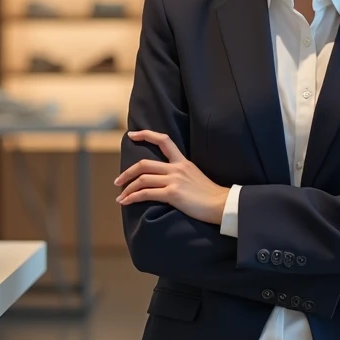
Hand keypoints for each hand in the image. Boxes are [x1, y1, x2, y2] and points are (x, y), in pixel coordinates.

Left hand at [115, 129, 229, 224]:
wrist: (222, 205)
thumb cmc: (211, 195)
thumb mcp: (196, 176)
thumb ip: (181, 174)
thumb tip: (167, 180)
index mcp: (183, 162)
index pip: (164, 140)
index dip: (146, 135)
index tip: (132, 135)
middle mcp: (177, 168)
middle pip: (144, 164)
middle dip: (127, 172)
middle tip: (118, 181)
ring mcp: (174, 180)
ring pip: (142, 179)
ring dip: (128, 188)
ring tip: (120, 197)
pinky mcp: (173, 194)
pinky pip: (146, 193)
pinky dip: (133, 197)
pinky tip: (127, 202)